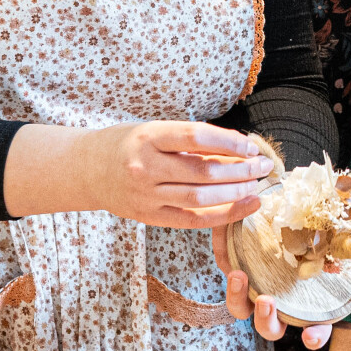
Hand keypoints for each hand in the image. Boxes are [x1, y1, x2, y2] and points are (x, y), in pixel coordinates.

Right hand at [7, 121, 273, 230]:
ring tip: (257, 187)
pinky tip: (242, 207)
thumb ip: (188, 140)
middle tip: (264, 166)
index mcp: (147, 137)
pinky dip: (221, 215)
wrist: (87, 169)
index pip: (197, 138)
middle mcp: (145, 167)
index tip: (252, 146)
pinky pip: (192, 220)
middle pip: (204, 171)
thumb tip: (237, 148)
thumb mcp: (153, 130)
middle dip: (240, 170)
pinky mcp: (148, 216)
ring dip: (235, 193)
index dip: (230, 143)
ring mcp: (145, 195)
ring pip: (201, 198)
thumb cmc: (127, 144)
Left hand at [213, 217, 350, 345]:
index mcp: (312, 298)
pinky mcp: (238, 271)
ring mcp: (259, 287)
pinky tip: (235, 270)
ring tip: (245, 282)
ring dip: (244, 305)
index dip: (316, 336)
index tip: (312, 337)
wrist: (286, 197)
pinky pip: (231, 290)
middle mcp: (285, 298)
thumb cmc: (323, 219)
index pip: (317, 328)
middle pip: (274, 328)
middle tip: (269, 303)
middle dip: (270, 323)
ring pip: (246, 313)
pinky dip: (232, 286)